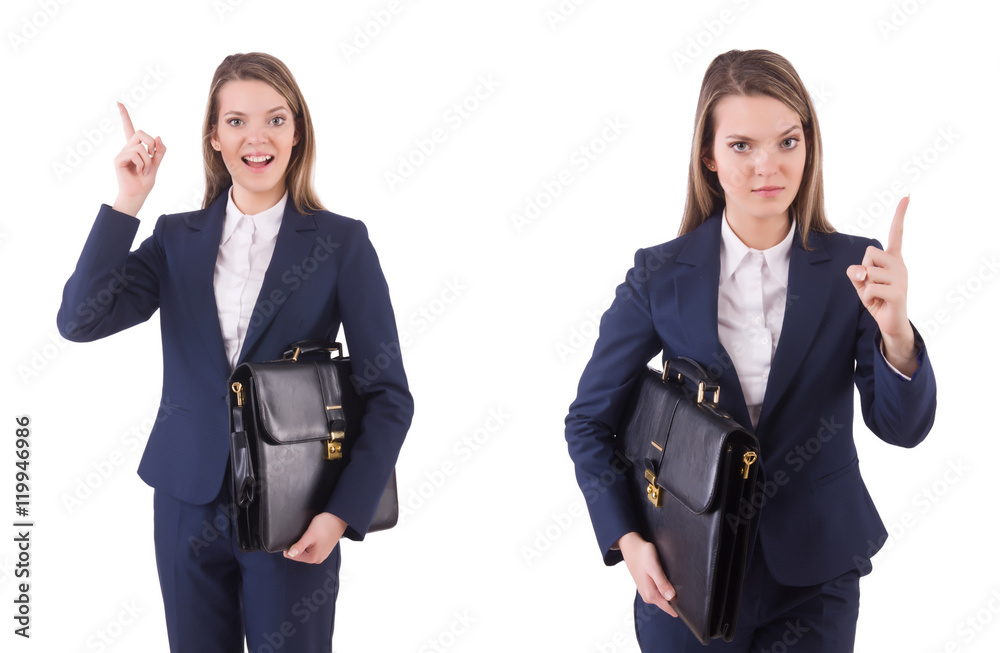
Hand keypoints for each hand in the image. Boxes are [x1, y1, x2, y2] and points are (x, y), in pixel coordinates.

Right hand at [112, 101, 165, 216]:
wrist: (138, 194)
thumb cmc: (145, 181)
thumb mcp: (156, 164)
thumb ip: (159, 151)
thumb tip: (159, 137)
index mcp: (135, 148)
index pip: (129, 128)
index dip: (125, 116)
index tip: (119, 102)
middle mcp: (127, 148)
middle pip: (141, 133)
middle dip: (151, 144)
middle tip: (152, 157)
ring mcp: (122, 153)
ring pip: (140, 146)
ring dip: (148, 160)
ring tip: (145, 170)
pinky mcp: (118, 159)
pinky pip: (135, 154)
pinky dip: (143, 164)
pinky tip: (139, 171)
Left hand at [283, 512, 347, 563]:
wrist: (338, 518)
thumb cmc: (325, 525)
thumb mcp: (310, 535)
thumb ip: (299, 546)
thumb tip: (290, 554)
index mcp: (313, 558)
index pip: (293, 556)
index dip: (290, 547)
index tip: (297, 538)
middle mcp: (318, 559)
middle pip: (300, 554)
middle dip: (299, 544)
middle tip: (307, 535)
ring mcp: (322, 555)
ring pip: (306, 550)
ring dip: (305, 543)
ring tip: (312, 534)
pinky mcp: (324, 549)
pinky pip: (312, 548)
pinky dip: (311, 542)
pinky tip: (316, 535)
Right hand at [617, 532, 677, 616]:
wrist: (631, 546)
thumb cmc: (642, 554)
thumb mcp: (654, 568)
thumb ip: (662, 583)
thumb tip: (672, 597)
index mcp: (650, 594)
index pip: (669, 608)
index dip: (680, 606)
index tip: (688, 602)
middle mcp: (648, 596)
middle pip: (666, 604)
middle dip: (676, 600)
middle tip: (684, 588)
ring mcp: (646, 592)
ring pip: (663, 599)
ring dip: (670, 594)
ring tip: (676, 583)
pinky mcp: (645, 587)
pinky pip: (658, 593)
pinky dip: (664, 589)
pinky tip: (666, 581)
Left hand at [846, 196, 916, 375]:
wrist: (890, 321)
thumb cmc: (876, 297)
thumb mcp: (862, 283)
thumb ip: (857, 272)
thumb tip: (861, 271)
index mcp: (893, 258)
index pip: (896, 233)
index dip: (900, 215)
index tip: (907, 196)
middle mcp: (900, 263)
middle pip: (869, 252)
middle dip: (864, 268)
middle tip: (871, 283)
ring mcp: (901, 277)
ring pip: (868, 271)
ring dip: (864, 285)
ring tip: (875, 294)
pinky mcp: (898, 291)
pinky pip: (870, 287)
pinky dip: (867, 296)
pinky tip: (878, 301)